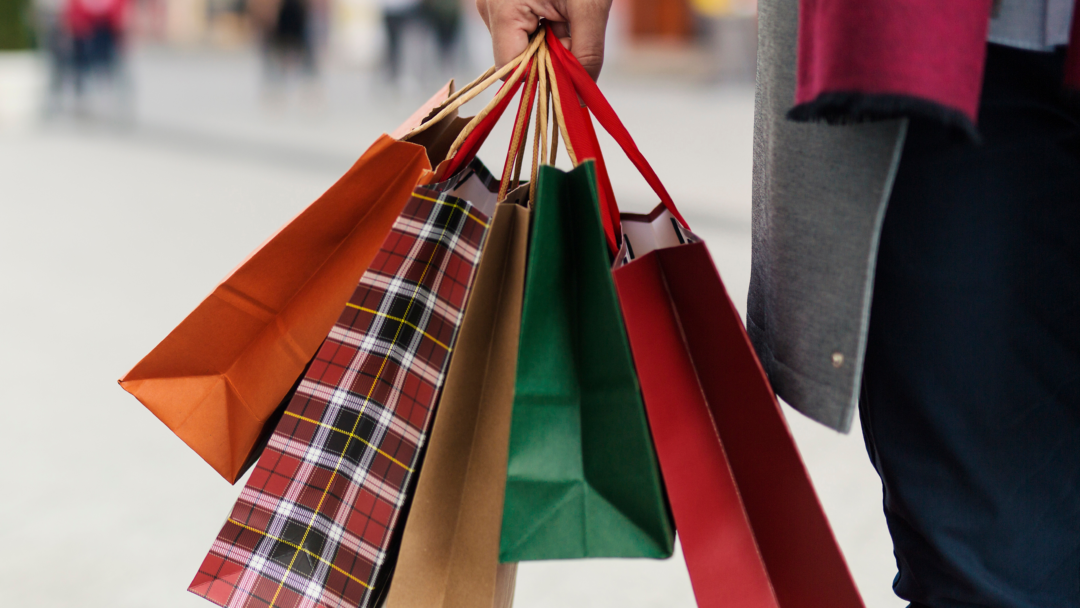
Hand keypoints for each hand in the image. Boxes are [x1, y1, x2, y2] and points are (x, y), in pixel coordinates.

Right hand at [476, 0, 613, 79]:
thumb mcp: (591, 8)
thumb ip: (585, 55)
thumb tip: (577, 98)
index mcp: (502, 9)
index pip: (511, 71)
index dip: (540, 80)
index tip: (569, 77)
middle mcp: (489, 8)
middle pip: (517, 60)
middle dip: (550, 58)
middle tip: (576, 33)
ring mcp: (494, 4)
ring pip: (521, 46)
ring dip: (550, 42)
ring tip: (569, 12)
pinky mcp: (504, 1)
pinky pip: (523, 29)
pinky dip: (546, 28)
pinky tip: (560, 9)